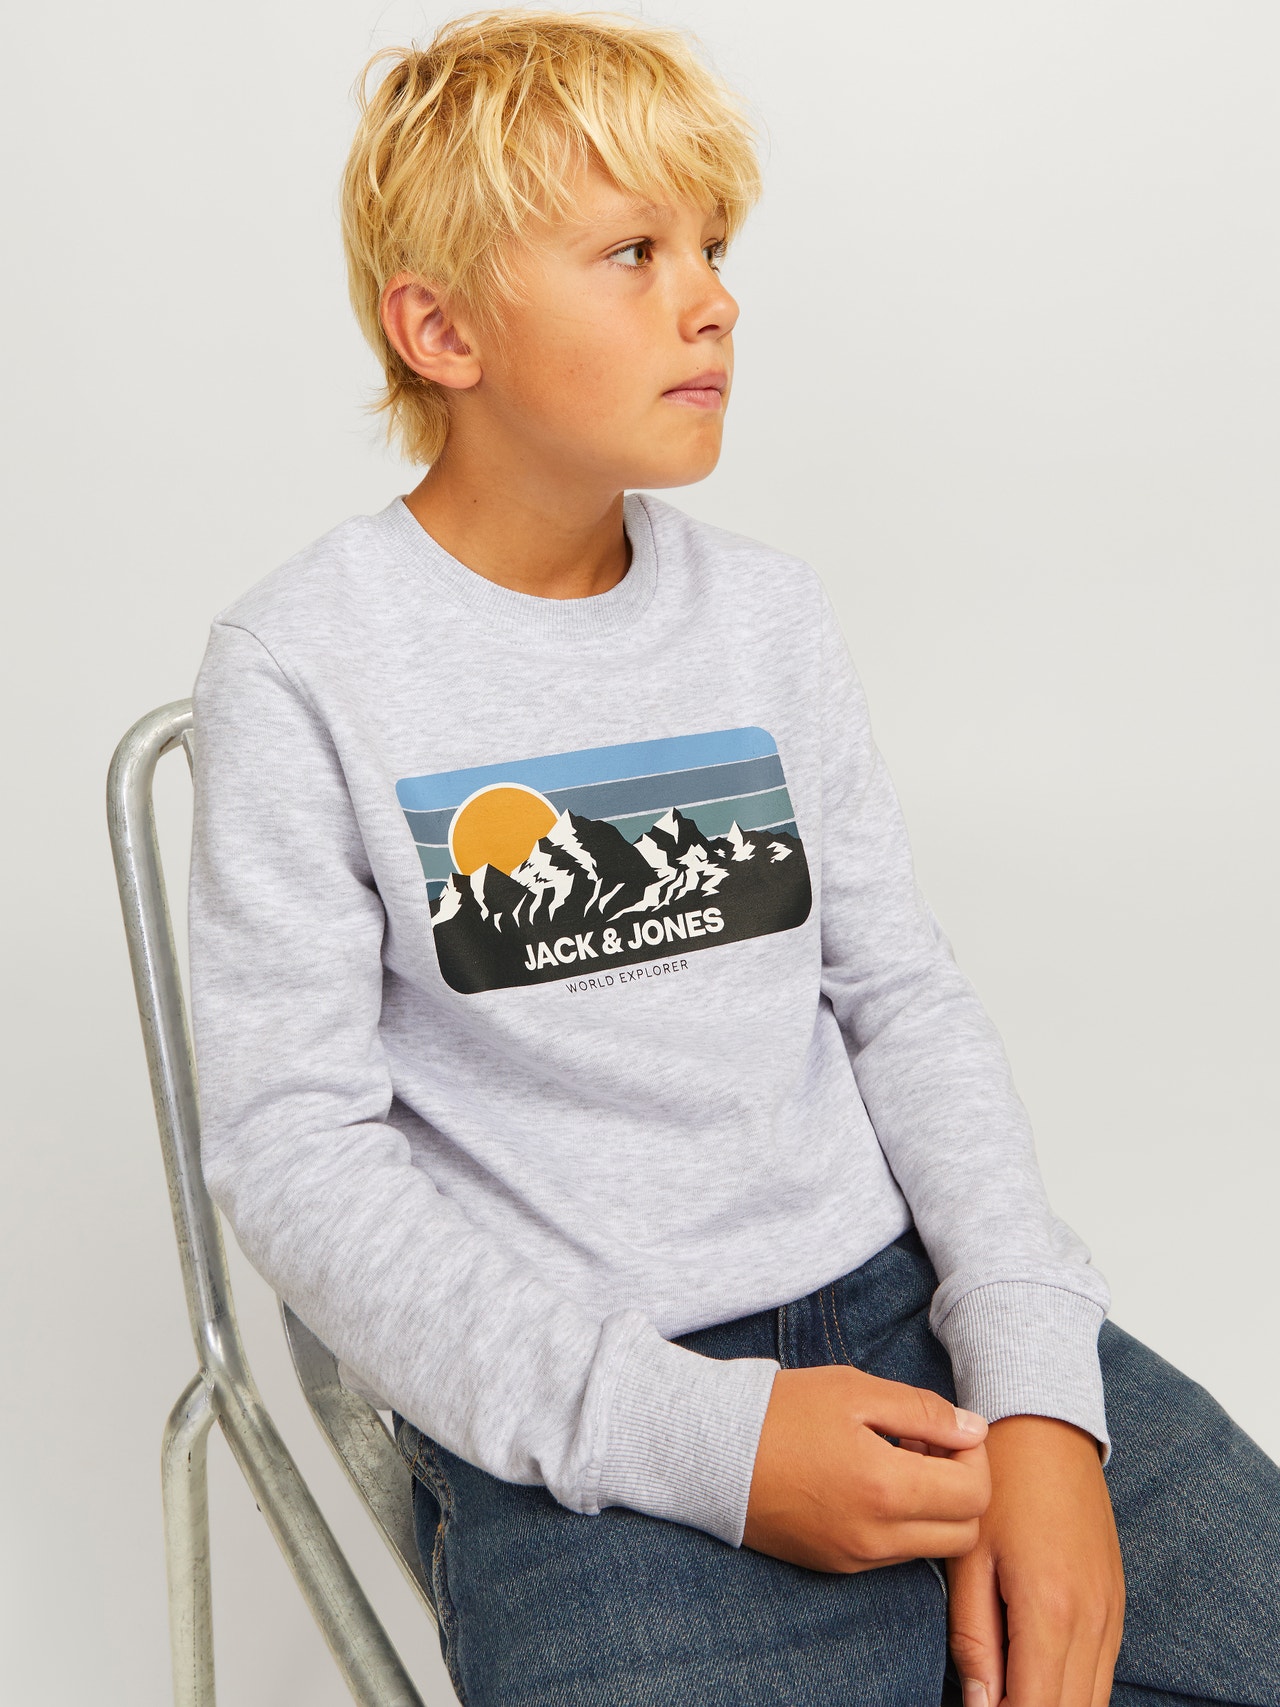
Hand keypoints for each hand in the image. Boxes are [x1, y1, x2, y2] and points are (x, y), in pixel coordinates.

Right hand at [742, 1365, 990, 1572]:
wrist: (711, 1450)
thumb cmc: (782, 1411)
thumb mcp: (855, 1390)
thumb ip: (923, 1410)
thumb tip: (973, 1430)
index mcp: (886, 1488)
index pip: (975, 1493)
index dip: (973, 1456)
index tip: (944, 1429)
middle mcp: (876, 1537)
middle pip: (965, 1533)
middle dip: (962, 1488)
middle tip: (928, 1446)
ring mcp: (854, 1559)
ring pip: (932, 1548)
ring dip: (934, 1508)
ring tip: (897, 1460)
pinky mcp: (834, 1566)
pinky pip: (894, 1555)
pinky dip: (901, 1523)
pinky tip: (870, 1482)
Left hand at [946, 1416, 1124, 1706]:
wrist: (1047, 1430)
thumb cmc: (998, 1487)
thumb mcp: (969, 1558)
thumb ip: (974, 1638)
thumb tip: (980, 1705)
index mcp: (1049, 1610)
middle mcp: (1092, 1620)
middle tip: (990, 1703)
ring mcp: (1112, 1613)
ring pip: (1094, 1700)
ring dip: (1054, 1704)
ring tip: (1010, 1693)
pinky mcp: (1117, 1603)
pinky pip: (1103, 1671)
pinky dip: (1075, 1688)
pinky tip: (1040, 1678)